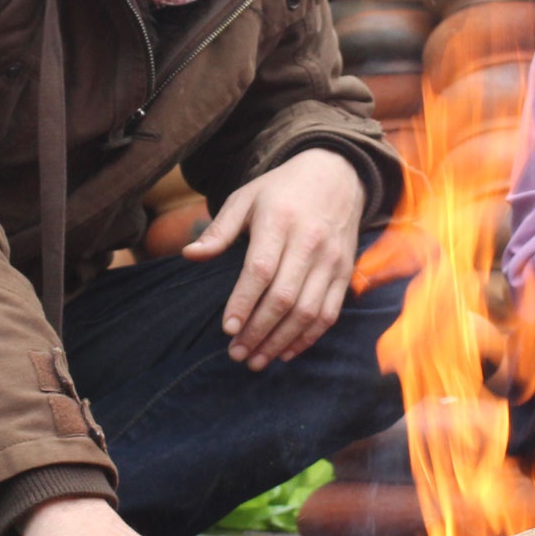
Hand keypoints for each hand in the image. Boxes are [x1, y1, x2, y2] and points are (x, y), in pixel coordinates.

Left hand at [183, 147, 366, 369]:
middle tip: (236, 354)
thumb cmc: (282, 190)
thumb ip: (219, 230)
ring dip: (281, 341)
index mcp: (280, 221)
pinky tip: (286, 351)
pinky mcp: (345, 272)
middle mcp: (310, 242)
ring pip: (308, 312)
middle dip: (258, 332)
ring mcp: (331, 260)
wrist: (337, 175)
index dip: (244, 302)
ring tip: (256, 360)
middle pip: (284, 298)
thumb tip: (189, 255)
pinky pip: (329, 313)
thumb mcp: (246, 198)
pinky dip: (308, 338)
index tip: (227, 329)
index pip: (261, 270)